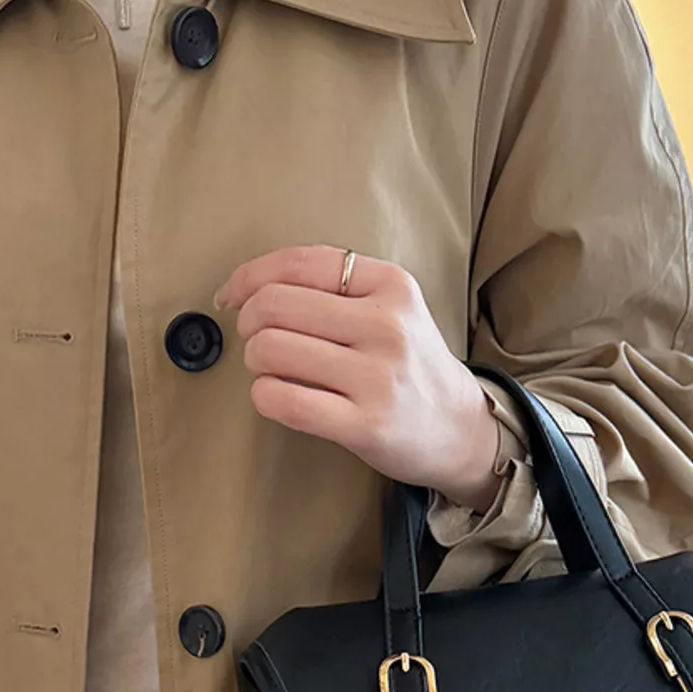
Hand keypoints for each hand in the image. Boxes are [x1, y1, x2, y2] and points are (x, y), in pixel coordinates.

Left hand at [213, 245, 501, 512]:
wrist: (460, 428)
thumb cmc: (410, 366)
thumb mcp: (392, 307)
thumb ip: (334, 288)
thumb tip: (247, 287)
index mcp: (391, 285)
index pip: (298, 263)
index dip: (249, 277)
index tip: (232, 297)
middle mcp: (386, 327)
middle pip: (274, 306)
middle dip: (249, 323)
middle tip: (257, 341)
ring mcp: (377, 378)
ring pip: (271, 351)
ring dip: (255, 362)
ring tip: (273, 371)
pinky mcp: (365, 425)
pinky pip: (283, 401)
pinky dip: (264, 396)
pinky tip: (276, 396)